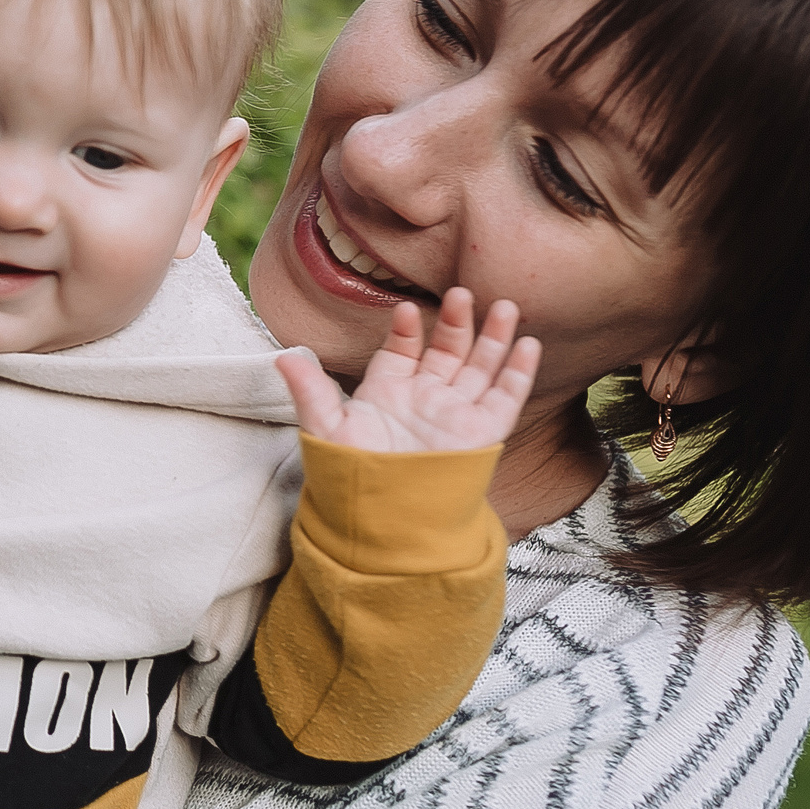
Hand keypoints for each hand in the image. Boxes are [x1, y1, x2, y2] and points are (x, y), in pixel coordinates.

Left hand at [277, 288, 540, 453]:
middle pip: (447, 351)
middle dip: (457, 322)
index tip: (407, 309)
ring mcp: (455, 414)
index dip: (406, 330)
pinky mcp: (482, 434)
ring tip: (506, 305)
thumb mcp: (326, 427)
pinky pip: (506, 397)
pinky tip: (528, 344)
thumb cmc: (352, 474)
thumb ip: (309, 390)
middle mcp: (424, 398)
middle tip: (462, 292)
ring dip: (494, 337)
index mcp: (387, 393)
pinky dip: (518, 372)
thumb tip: (282, 356)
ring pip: (480, 366)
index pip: (401, 350)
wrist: (385, 517)